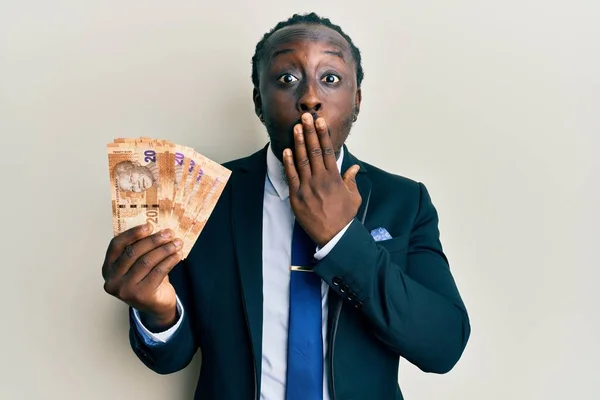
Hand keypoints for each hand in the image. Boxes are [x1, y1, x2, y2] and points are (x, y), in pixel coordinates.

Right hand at [102, 223, 182, 330]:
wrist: (157, 306)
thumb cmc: (147, 279)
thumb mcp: (138, 264)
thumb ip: (140, 249)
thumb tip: (158, 228)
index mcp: (107, 268)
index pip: (116, 245)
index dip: (132, 233)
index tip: (149, 225)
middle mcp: (112, 280)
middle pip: (133, 252)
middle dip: (153, 240)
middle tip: (169, 233)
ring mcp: (125, 290)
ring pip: (147, 261)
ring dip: (165, 249)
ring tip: (177, 243)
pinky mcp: (141, 296)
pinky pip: (158, 272)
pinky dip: (170, 261)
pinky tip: (177, 255)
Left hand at [283, 113, 361, 246]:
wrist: (334, 236)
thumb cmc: (344, 217)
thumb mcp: (353, 197)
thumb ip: (351, 180)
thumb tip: (354, 168)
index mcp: (334, 178)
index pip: (327, 151)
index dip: (323, 134)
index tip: (320, 122)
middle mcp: (320, 179)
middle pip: (314, 151)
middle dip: (309, 132)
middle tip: (305, 117)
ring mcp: (307, 187)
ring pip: (302, 160)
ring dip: (299, 142)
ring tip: (296, 128)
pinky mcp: (297, 196)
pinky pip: (291, 176)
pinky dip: (289, 163)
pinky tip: (287, 150)